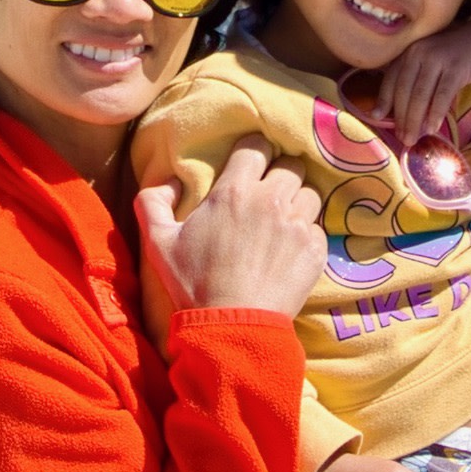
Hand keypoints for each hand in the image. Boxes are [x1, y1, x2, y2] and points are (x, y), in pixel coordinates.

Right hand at [135, 138, 322, 315]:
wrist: (232, 325)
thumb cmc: (193, 284)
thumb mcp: (158, 243)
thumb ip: (152, 203)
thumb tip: (170, 182)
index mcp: (234, 192)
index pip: (257, 146)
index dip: (255, 152)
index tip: (252, 164)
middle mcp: (271, 200)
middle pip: (291, 165)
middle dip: (281, 173)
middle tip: (269, 193)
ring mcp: (297, 224)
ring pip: (310, 193)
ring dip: (297, 202)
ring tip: (282, 221)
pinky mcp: (315, 249)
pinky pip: (318, 227)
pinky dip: (307, 234)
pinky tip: (290, 249)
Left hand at [371, 5, 470, 141]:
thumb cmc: (453, 54)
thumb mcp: (429, 61)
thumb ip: (415, 79)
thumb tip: (399, 111)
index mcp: (409, 52)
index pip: (391, 79)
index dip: (383, 100)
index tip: (377, 118)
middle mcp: (419, 53)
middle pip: (404, 91)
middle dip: (401, 118)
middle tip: (402, 138)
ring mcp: (438, 59)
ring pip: (420, 95)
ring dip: (415, 121)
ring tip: (413, 138)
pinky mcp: (456, 68)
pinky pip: (442, 95)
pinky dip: (436, 114)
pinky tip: (433, 128)